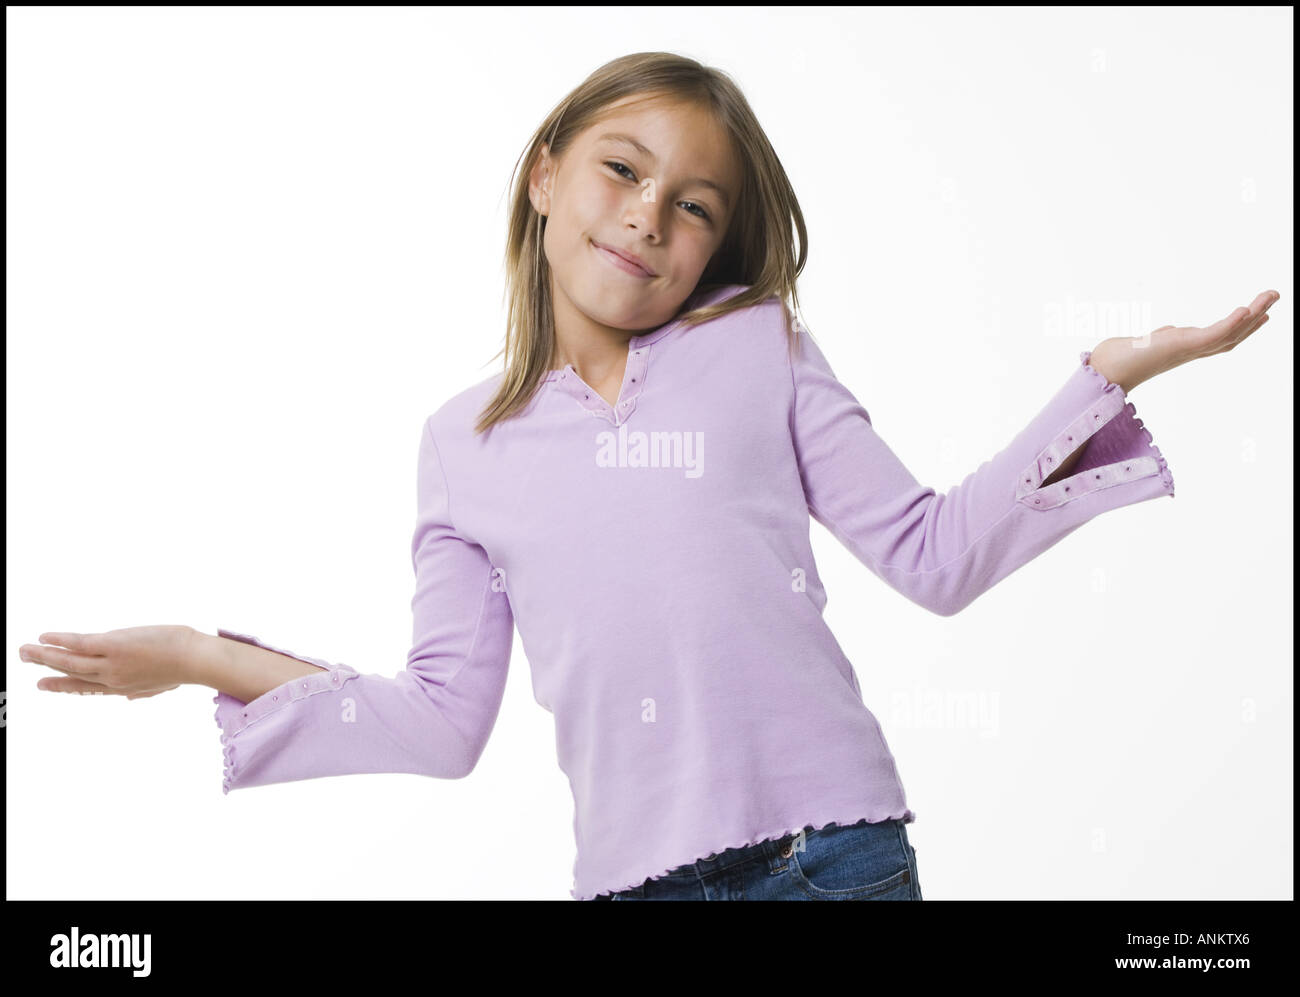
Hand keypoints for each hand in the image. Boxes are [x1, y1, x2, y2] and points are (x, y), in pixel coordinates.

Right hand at [19, 625, 198, 698]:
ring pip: (69, 661)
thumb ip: (141, 692)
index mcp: (122, 688)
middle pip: (73, 674)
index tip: (44, 684)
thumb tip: (128, 699)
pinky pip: (79, 644)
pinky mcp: (113, 646)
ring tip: (24, 649)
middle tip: (26, 660)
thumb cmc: (183, 667)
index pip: (86, 687)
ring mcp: (111, 664)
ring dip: (44, 655)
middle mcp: (112, 680)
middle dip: (47, 668)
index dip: (63, 686)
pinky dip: (60, 641)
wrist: (195, 660)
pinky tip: (45, 637)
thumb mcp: (160, 686)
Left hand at [1090, 289, 1279, 392]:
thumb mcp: (1143, 342)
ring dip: (1252, 315)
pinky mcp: (1180, 347)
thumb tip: (1165, 332)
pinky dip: (1230, 324)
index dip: (1240, 327)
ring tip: (1270, 297)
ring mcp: (1187, 350)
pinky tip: (1245, 310)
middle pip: (1231, 336)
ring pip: (1229, 334)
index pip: (1219, 338)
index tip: (1256, 312)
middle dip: (1255, 318)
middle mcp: (1189, 351)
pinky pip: (1213, 335)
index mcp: (1183, 349)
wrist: (1102, 371)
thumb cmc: (1116, 359)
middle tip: (1273, 297)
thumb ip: (1158, 338)